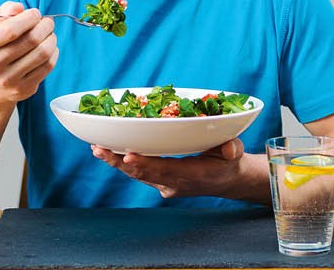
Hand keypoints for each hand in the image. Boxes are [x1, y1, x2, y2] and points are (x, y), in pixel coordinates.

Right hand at [0, 1, 58, 105]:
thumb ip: (4, 12)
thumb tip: (19, 7)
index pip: (10, 29)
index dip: (28, 18)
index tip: (35, 14)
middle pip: (31, 40)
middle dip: (45, 26)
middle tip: (48, 22)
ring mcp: (9, 79)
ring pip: (42, 53)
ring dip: (51, 39)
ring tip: (50, 34)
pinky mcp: (24, 88)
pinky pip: (48, 66)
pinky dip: (54, 53)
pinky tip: (50, 48)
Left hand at [91, 138, 249, 198]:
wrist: (227, 180)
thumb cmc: (229, 161)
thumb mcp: (236, 154)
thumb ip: (233, 150)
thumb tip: (231, 149)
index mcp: (194, 176)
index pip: (166, 171)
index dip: (146, 165)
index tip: (128, 156)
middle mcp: (175, 184)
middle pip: (143, 174)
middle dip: (120, 163)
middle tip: (101, 149)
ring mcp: (165, 185)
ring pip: (136, 175)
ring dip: (115, 163)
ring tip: (97, 149)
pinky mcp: (158, 181)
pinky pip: (137, 173)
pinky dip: (121, 163)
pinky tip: (105, 151)